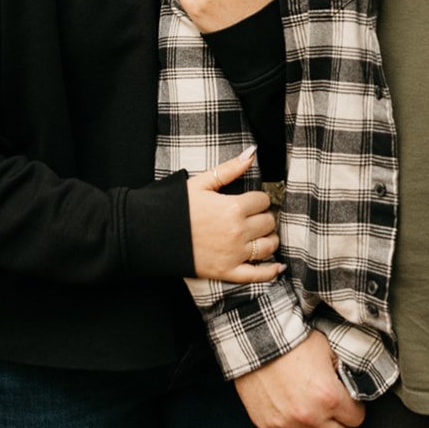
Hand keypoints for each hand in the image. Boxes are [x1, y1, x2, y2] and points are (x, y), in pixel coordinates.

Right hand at [187, 149, 282, 283]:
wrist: (150, 234)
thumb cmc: (175, 206)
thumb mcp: (201, 182)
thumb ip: (230, 169)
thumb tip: (253, 152)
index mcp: (232, 207)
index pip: (262, 200)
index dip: (257, 200)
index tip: (249, 201)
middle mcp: (237, 231)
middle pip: (268, 222)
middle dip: (263, 218)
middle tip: (252, 217)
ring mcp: (233, 254)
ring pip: (268, 246)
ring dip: (268, 240)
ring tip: (260, 236)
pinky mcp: (226, 272)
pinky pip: (256, 275)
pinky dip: (270, 272)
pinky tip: (277, 268)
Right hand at [235, 332, 365, 427]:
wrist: (257, 339)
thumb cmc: (295, 340)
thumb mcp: (329, 350)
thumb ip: (345, 373)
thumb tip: (356, 385)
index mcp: (329, 398)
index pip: (356, 419)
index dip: (353, 407)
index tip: (346, 399)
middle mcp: (309, 417)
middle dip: (338, 422)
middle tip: (331, 406)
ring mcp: (286, 424)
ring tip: (310, 408)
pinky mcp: (267, 425)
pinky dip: (292, 424)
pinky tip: (289, 404)